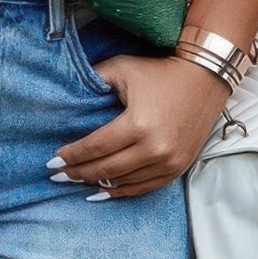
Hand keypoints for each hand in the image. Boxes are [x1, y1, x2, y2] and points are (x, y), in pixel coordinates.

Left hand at [50, 52, 232, 198]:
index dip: (72, 155)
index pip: (96, 147)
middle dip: (77, 173)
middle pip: (106, 168)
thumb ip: (95, 80)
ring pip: (123, 182)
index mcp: (138, 123)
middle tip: (58, 174)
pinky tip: (103, 190)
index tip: (53, 160)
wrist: (204, 78)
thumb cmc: (159, 72)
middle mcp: (155, 148)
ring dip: (96, 183)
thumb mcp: (122, 68)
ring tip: (76, 181)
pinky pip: (144, 187)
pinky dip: (121, 191)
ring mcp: (169, 161)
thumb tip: (69, 96)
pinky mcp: (178, 167)